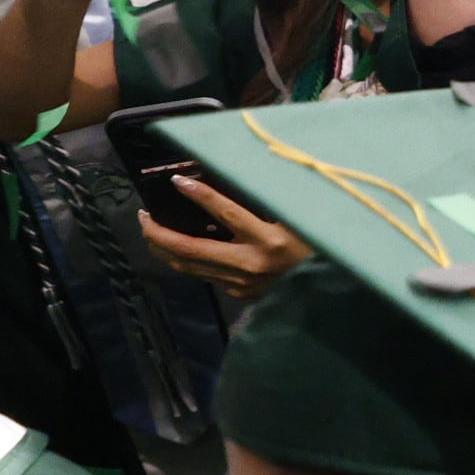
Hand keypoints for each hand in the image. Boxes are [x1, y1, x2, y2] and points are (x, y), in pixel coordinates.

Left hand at [134, 181, 310, 298]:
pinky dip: (186, 260)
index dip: (200, 195)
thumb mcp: (298, 218)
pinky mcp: (241, 293)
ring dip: (164, 249)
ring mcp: (242, 283)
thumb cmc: (319, 245)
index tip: (176, 181)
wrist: (332, 287)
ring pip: (190, 266)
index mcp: (270, 240)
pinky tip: (179, 249)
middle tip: (142, 216)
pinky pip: (205, 274)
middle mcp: (251, 264)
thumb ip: (267, 204)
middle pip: (190, 249)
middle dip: (158, 233)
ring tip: (151, 231)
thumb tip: (233, 181)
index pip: (225, 213)